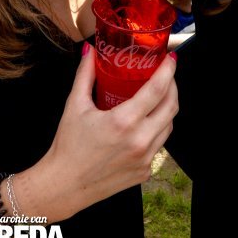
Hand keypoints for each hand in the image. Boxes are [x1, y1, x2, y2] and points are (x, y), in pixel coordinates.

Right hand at [41, 47, 177, 212]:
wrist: (65, 185)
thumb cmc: (68, 146)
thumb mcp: (74, 106)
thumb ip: (85, 75)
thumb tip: (89, 52)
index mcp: (123, 122)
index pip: (157, 90)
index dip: (168, 71)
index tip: (170, 59)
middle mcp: (140, 140)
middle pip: (171, 107)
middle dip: (173, 87)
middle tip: (166, 76)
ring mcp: (145, 158)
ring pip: (168, 127)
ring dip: (166, 109)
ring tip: (157, 98)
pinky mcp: (145, 171)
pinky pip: (158, 145)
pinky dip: (155, 131)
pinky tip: (143, 124)